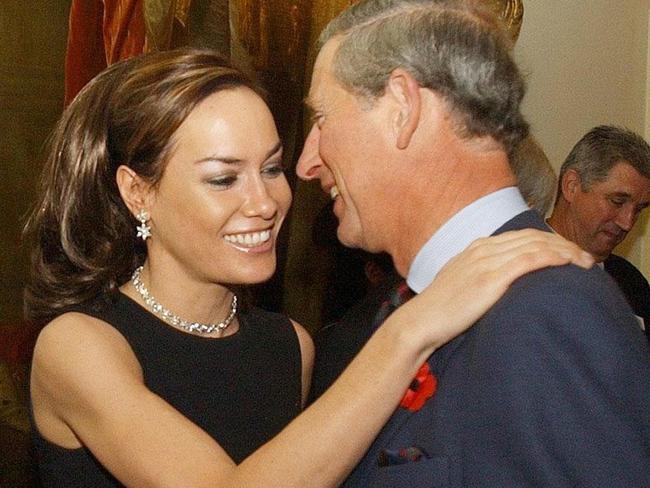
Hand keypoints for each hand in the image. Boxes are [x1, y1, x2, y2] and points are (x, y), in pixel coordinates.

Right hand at [386, 229, 593, 351]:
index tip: (567, 252)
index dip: (549, 240)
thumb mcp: (460, 282)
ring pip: (535, 245)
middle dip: (563, 243)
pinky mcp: (491, 278)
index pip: (521, 235)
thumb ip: (480, 275)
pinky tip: (568, 262)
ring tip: (585, 262)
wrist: (421, 321)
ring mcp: (486, 262)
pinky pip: (529, 260)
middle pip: (532, 237)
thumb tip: (499, 281)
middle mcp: (482, 249)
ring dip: (565, 251)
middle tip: (585, 257)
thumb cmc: (439, 309)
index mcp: (475, 248)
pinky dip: (552, 257)